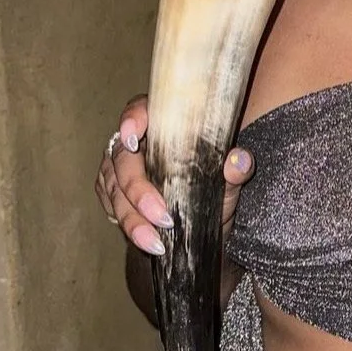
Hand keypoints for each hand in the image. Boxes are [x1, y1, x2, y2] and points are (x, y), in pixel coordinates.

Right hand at [95, 95, 254, 255]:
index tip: (134, 138)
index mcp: (162, 122)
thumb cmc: (217, 183)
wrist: (209, 215)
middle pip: (123, 159)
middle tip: (163, 216)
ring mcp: (120, 169)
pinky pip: (113, 208)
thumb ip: (236, 168)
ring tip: (155, 241)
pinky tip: (147, 241)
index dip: (132, 120)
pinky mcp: (114, 194)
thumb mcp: (231, 176)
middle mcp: (136, 142)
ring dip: (133, 218)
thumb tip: (238, 161)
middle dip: (138, 189)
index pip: (140, 109)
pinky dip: (129, 226)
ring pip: (114, 189)